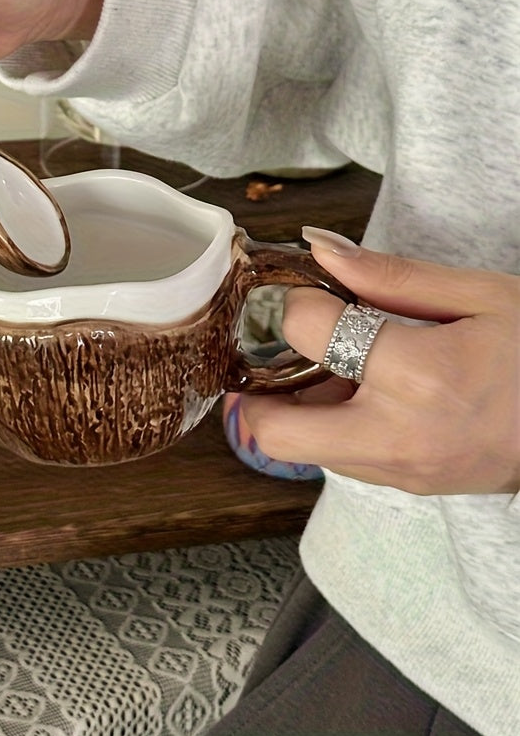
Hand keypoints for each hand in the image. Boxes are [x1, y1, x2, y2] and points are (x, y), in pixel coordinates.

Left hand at [235, 228, 519, 494]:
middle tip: (275, 346)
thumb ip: (392, 275)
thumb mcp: (480, 295)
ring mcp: (401, 471)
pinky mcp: (406, 486)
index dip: (296, 300)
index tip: (312, 291)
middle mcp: (399, 435)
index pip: (307, 332)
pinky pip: (338, 458)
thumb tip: (318, 249)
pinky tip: (360, 389)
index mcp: (421, 375)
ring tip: (329, 362)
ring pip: (300, 450)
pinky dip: (327, 423)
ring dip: (292, 404)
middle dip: (255, 386)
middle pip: (273, 429)